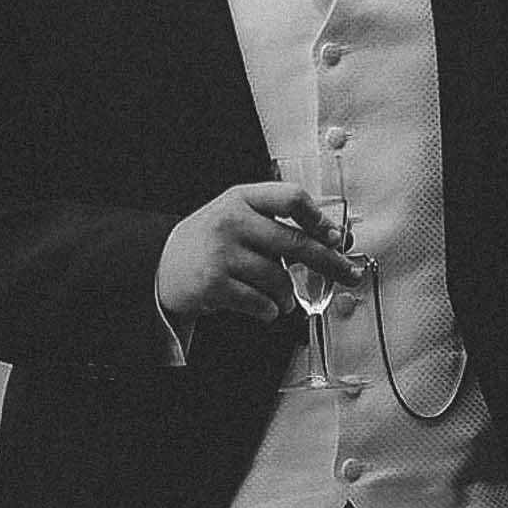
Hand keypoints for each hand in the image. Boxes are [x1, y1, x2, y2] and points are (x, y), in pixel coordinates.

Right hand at [154, 180, 362, 322]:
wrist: (159, 265)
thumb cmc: (211, 240)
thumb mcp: (240, 216)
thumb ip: (280, 223)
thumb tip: (337, 240)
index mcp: (242, 197)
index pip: (291, 197)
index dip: (320, 218)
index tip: (336, 236)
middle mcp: (232, 221)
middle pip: (296, 242)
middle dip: (329, 262)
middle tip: (348, 273)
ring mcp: (221, 253)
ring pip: (279, 278)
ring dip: (289, 294)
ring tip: (285, 296)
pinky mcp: (213, 284)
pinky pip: (260, 301)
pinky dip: (270, 309)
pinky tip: (267, 306)